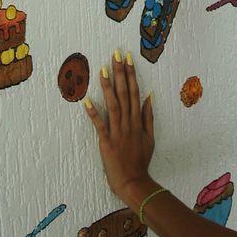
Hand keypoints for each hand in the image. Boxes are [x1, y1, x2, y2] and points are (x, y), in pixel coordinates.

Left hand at [84, 51, 154, 199]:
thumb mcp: (150, 137)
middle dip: (120, 73)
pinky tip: (86, 100)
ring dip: (108, 87)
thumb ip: (148, 116)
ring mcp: (118, 132)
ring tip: (103, 70)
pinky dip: (93, 113)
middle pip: (125, 94)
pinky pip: (100, 125)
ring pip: (113, 105)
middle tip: (116, 54)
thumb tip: (150, 95)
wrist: (134, 182)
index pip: (135, 92)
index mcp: (138, 121)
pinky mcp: (107, 142)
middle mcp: (128, 123)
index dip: (131, 74)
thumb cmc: (140, 160)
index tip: (128, 58)